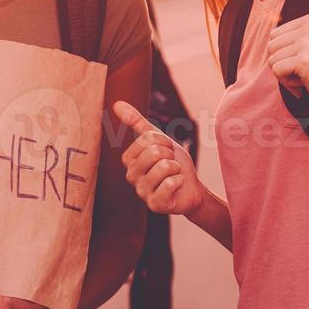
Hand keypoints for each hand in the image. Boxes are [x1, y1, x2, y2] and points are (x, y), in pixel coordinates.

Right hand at [113, 101, 205, 218]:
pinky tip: (176, 186)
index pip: (147, 139)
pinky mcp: (154, 205)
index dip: (163, 142)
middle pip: (154, 152)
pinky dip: (179, 181)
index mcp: (128, 160)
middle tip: (171, 164)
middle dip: (170, 156)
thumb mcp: (158, 140)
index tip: (166, 151)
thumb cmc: (172, 163)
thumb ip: (137, 122)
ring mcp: (141, 192)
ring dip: (176, 169)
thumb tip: (116, 103)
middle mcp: (131, 176)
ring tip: (173, 175)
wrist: (191, 188)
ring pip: (163, 167)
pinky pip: (170, 184)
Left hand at [266, 14, 308, 118]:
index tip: (304, 61)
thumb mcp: (306, 47)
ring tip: (306, 76)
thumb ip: (289, 39)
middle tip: (305, 71)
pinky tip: (306, 83)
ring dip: (285, 74)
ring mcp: (308, 42)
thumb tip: (269, 36)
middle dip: (282, 64)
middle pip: (270, 46)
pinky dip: (287, 83)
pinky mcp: (305, 60)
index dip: (283, 54)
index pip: (273, 36)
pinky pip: (276, 71)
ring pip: (271, 60)